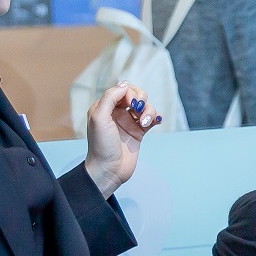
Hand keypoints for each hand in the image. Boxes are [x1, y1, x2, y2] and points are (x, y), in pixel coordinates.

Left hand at [84, 81, 156, 197]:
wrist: (109, 170)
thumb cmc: (101, 145)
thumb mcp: (99, 118)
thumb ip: (110, 97)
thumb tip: (124, 85)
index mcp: (104, 107)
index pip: (122, 90)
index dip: (130, 94)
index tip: (131, 105)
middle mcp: (116, 113)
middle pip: (136, 95)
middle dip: (142, 100)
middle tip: (139, 111)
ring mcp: (129, 122)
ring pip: (145, 107)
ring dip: (150, 111)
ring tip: (146, 123)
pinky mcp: (139, 133)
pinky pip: (151, 119)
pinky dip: (156, 117)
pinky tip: (155, 122)